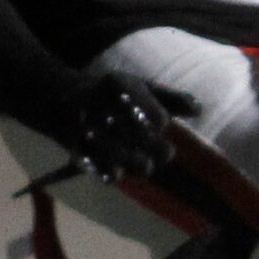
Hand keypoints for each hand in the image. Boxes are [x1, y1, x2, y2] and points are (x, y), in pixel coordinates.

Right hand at [39, 73, 195, 182]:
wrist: (58, 99)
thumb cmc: (109, 93)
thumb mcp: (139, 86)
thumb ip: (170, 97)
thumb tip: (200, 110)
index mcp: (120, 86)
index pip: (156, 116)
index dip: (161, 123)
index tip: (160, 126)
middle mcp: (103, 107)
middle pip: (144, 140)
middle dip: (158, 150)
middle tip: (162, 152)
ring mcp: (88, 131)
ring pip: (129, 160)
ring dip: (141, 164)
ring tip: (144, 162)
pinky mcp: (77, 151)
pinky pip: (106, 172)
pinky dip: (115, 173)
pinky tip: (119, 169)